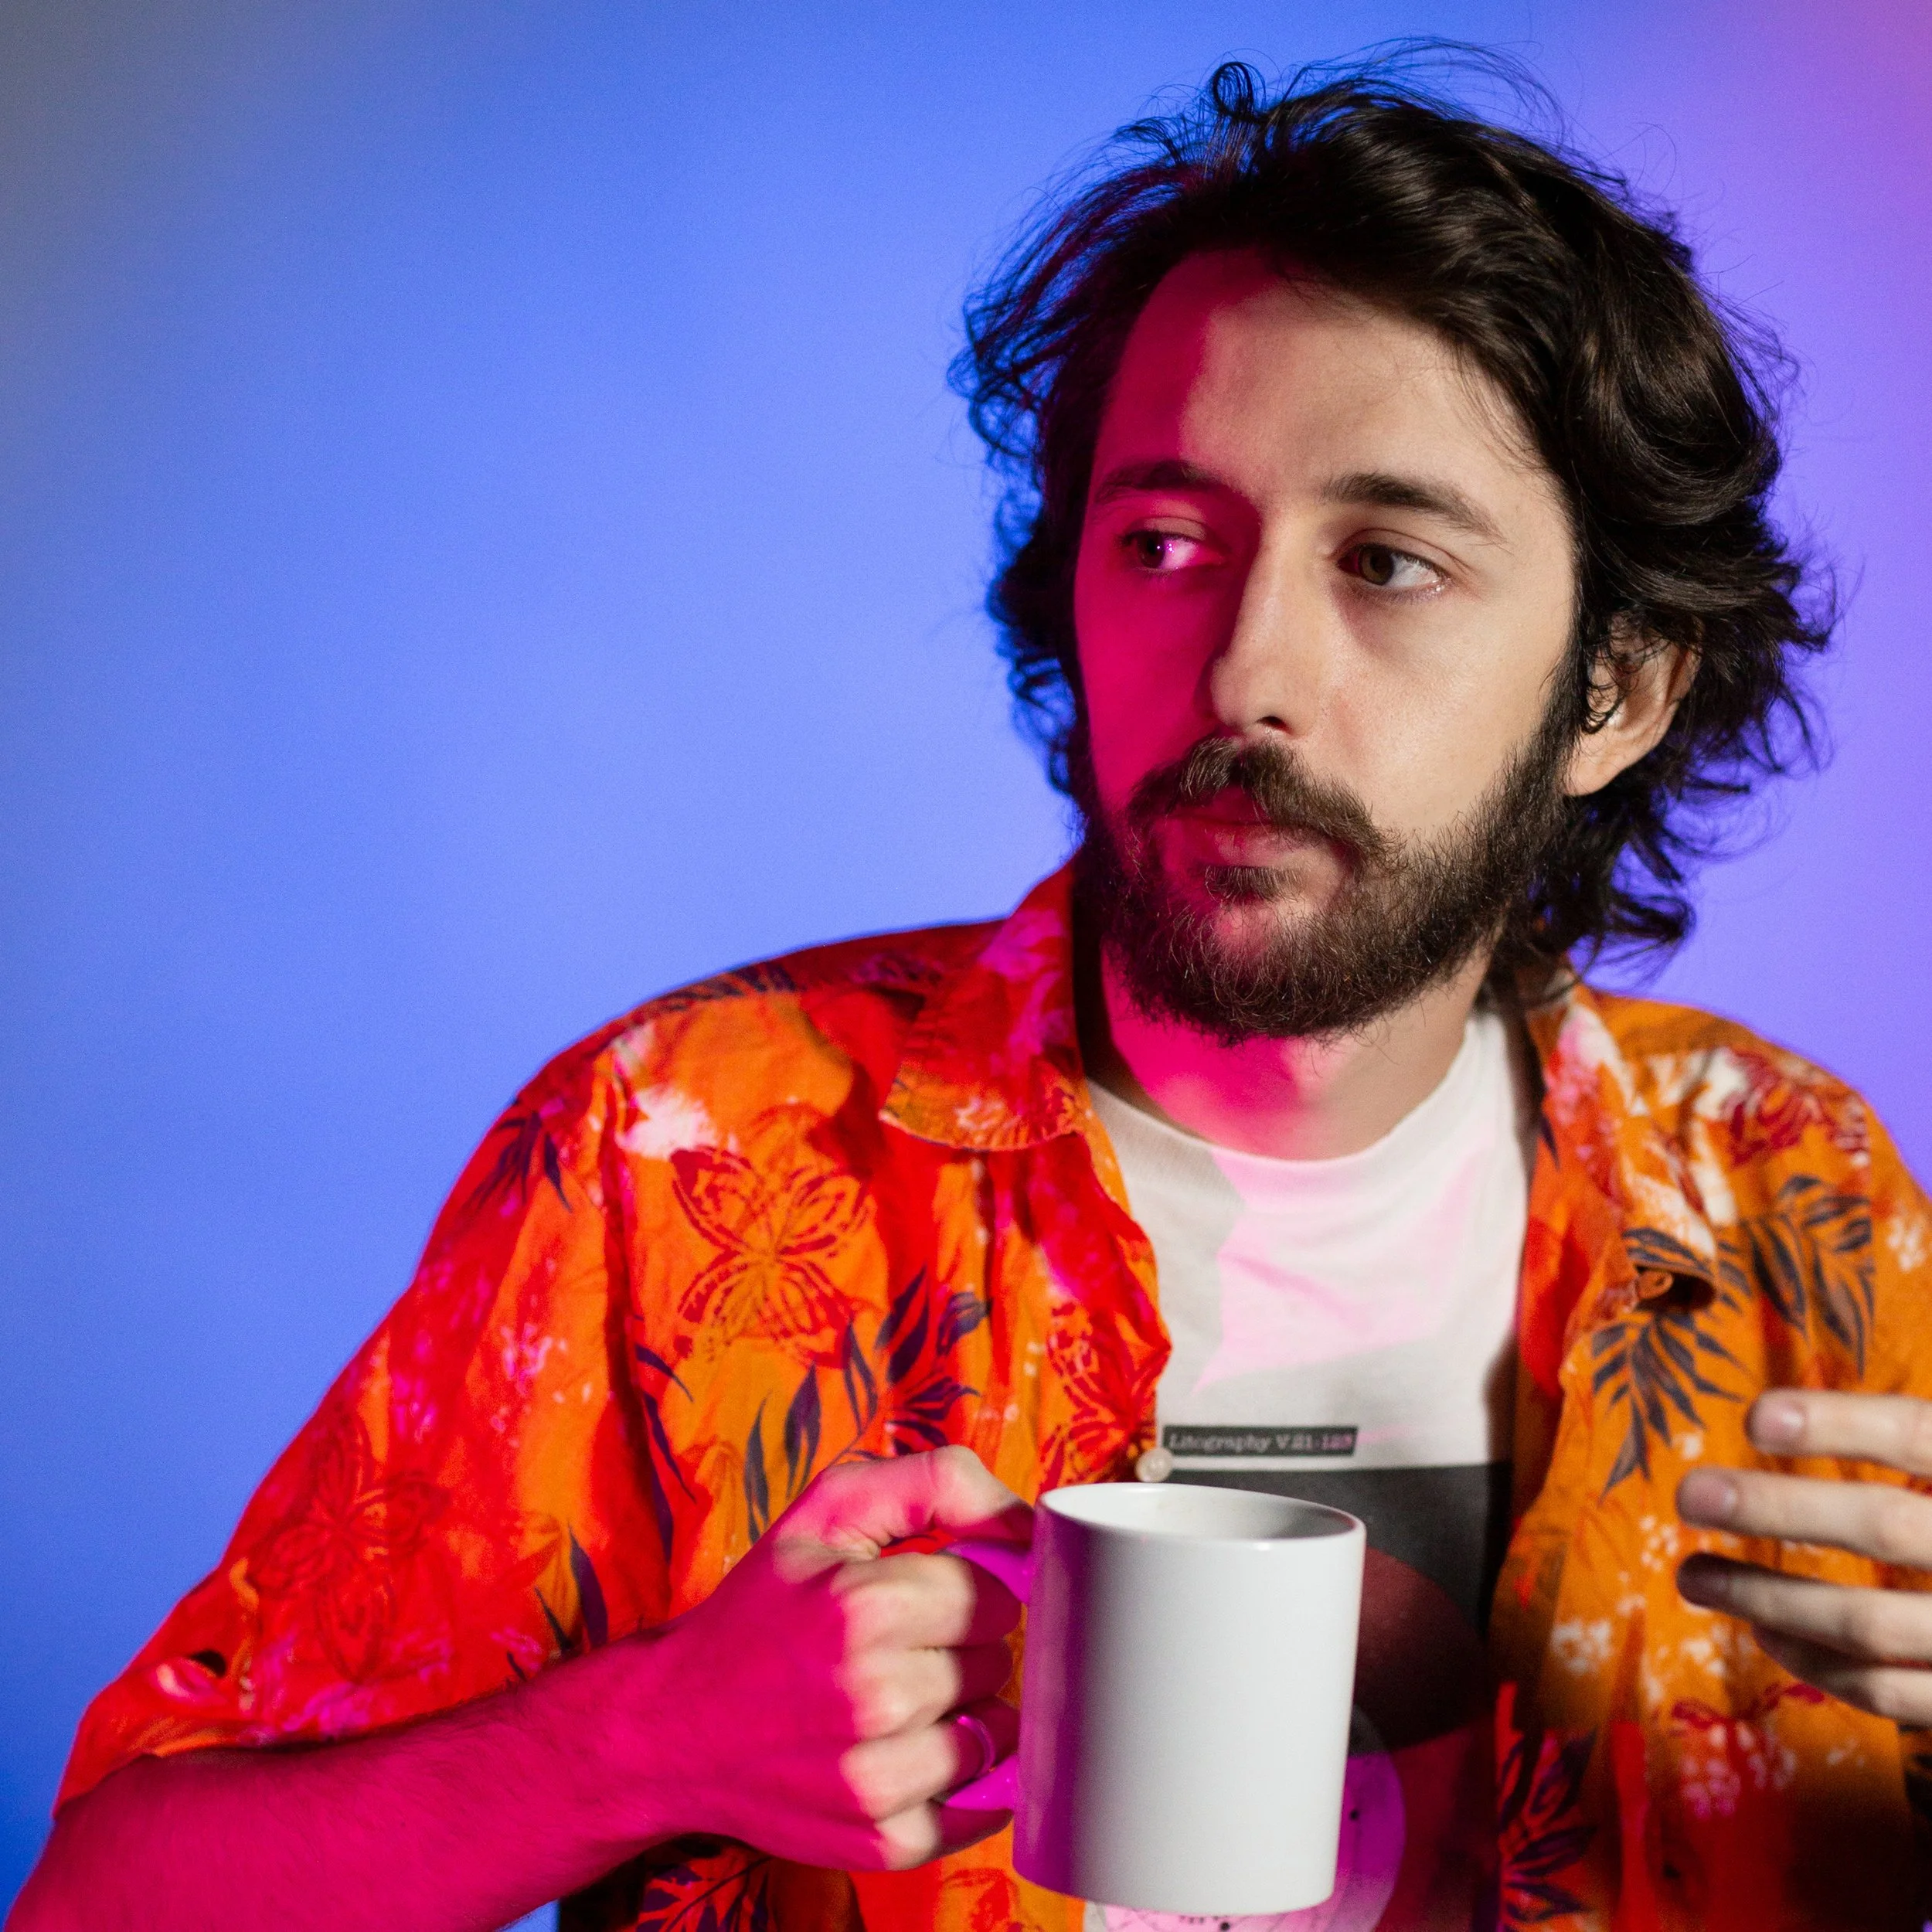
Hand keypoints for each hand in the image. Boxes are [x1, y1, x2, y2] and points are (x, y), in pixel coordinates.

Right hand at [639, 1445, 1029, 1869]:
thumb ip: (935, 1483)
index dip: (964, 1588)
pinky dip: (960, 1779)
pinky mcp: (883, 1842)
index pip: (996, 1594)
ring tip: (902, 1700)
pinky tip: (909, 1751)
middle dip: (961, 1648)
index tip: (923, 1597)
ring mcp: (878, 1779)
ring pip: (996, 1733)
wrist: (672, 1727)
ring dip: (964, 1714)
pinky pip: (981, 1805)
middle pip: (996, 1661)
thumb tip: (1026, 1519)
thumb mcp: (828, 1510)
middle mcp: (873, 1696)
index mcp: (863, 1605)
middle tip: (901, 1647)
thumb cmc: (759, 1610)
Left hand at [1677, 1389, 1931, 1722]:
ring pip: (1871, 1622)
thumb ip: (1920, 1444)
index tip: (1756, 1417)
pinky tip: (1761, 1631)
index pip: (1925, 1436)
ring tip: (1692, 1573)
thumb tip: (1790, 1409)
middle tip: (1690, 1494)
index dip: (1845, 1424)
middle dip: (1779, 1511)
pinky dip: (1816, 1665)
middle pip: (1888, 1527)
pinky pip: (1891, 1693)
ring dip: (1767, 1596)